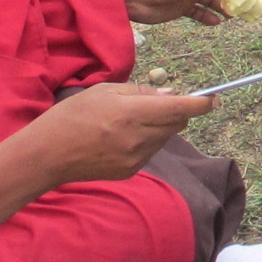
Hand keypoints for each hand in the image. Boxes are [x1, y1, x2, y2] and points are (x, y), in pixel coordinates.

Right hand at [27, 82, 212, 182]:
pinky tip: (123, 136)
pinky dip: (148, 140)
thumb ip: (141, 92)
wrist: (48, 155)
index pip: (180, 108)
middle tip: (163, 102)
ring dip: (162, 125)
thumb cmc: (73, 116)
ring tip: (133, 119)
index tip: (213, 99)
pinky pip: (152, 150)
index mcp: (132, 114)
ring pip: (166, 137)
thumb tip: (170, 94)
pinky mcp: (131, 170)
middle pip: (178, 123)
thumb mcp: (105, 91)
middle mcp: (139, 138)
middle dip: (179, 111)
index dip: (201, 103)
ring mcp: (136, 158)